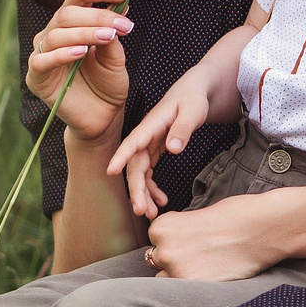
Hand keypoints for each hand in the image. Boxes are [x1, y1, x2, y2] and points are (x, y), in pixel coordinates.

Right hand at [26, 0, 134, 143]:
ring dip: (84, 33)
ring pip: (57, 34)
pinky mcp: (36, 76)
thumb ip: (112, 32)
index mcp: (72, 22)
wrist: (102, 118)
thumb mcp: (115, 56)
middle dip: (98, 16)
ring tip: (108, 37)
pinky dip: (61, 54)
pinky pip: (42, 60)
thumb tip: (121, 6)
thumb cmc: (107, 84)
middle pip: (68, 13)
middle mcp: (53, 33)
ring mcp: (42, 54)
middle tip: (123, 26)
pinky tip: (80, 53)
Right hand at [105, 73, 212, 218]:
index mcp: (152, 124)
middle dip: (136, 189)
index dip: (121, 156)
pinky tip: (162, 200)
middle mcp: (146, 136)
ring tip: (152, 213)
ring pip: (140, 172)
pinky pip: (149, 172)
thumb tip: (172, 150)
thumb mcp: (193, 111)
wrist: (194, 92)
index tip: (110, 170)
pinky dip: (153, 188)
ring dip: (143, 193)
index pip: (133, 141)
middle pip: (135, 164)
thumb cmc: (193, 99)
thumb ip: (183, 129)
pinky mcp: (154, 150)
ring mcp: (149, 144)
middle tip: (141, 211)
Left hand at [142, 197, 281, 282]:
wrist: (263, 227)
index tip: (192, 240)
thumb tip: (166, 249)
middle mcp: (164, 249)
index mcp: (161, 227)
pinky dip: (195, 285)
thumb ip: (176, 233)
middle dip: (174, 259)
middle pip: (156, 261)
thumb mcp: (194, 217)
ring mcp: (178, 270)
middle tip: (200, 254)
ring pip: (166, 279)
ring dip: (180, 275)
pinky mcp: (195, 286)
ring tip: (207, 265)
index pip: (154, 241)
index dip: (173, 241)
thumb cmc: (234, 217)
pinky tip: (214, 272)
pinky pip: (184, 291)